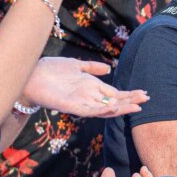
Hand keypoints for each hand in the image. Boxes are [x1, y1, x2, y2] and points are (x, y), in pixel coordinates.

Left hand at [22, 57, 148, 117]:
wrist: (29, 76)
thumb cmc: (50, 69)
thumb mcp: (75, 65)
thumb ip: (92, 67)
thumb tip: (108, 69)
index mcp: (91, 87)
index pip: (114, 93)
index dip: (129, 94)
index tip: (144, 93)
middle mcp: (88, 97)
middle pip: (114, 102)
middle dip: (130, 101)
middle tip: (146, 99)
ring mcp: (81, 103)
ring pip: (106, 109)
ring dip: (121, 108)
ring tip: (136, 107)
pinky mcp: (72, 107)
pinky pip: (91, 111)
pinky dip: (103, 110)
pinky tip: (115, 107)